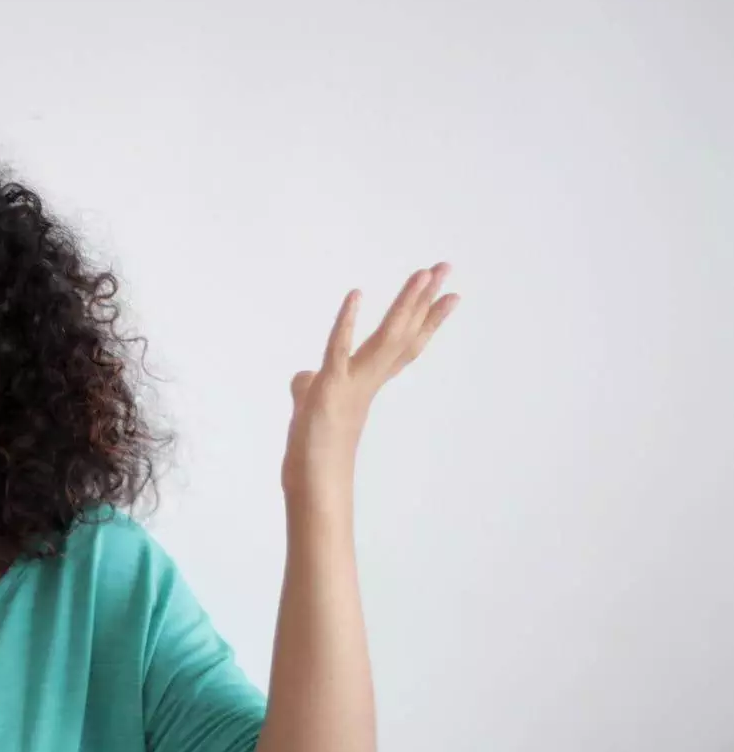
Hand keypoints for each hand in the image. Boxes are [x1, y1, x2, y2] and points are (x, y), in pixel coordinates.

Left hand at [283, 263, 459, 497]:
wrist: (314, 484)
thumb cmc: (313, 452)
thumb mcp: (310, 409)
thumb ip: (309, 387)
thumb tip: (302, 377)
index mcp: (367, 382)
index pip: (403, 344)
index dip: (426, 319)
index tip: (449, 295)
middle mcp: (367, 380)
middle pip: (402, 333)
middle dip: (424, 299)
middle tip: (446, 267)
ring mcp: (351, 383)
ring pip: (385, 337)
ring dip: (404, 303)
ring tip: (424, 273)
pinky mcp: (329, 389)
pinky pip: (338, 350)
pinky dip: (345, 323)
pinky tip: (355, 295)